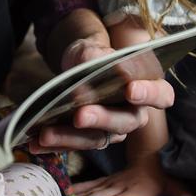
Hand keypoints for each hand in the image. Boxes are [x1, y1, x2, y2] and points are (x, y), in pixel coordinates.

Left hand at [27, 33, 174, 153]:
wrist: (77, 67)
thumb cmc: (93, 56)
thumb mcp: (92, 49)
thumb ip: (95, 55)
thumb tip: (94, 63)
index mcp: (148, 86)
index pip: (161, 94)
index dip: (149, 94)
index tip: (130, 89)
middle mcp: (134, 113)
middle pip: (125, 122)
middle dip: (101, 119)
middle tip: (80, 115)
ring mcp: (113, 130)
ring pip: (97, 139)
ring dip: (70, 137)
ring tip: (46, 134)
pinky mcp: (90, 139)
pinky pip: (74, 146)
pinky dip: (54, 145)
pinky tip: (34, 142)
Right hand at [73, 156, 194, 195]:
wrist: (153, 152)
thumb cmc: (166, 176)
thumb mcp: (178, 185)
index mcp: (134, 190)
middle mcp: (118, 185)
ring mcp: (109, 182)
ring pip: (87, 192)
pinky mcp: (104, 181)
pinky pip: (86, 186)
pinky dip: (73, 192)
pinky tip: (60, 195)